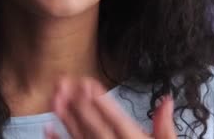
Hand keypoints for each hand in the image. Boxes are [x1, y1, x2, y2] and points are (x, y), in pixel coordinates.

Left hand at [45, 76, 176, 138]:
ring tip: (54, 99)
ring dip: (65, 119)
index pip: (117, 121)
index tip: (87, 83)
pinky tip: (47, 129)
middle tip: (64, 84)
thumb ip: (165, 128)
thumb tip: (166, 101)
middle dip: (78, 104)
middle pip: (94, 127)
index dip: (101, 101)